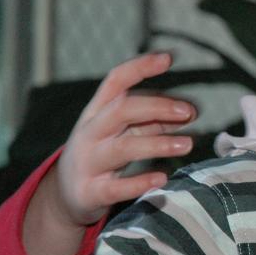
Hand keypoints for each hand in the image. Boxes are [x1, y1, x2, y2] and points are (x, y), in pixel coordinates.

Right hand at [24, 52, 196, 254]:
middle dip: (157, 107)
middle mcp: (90, 133)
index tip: (168, 58)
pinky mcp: (90, 192)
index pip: (115, 80)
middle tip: (189, 111)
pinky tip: (162, 178)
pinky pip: (115, 187)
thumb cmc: (103, 154)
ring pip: (122, 148)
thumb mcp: (123, 133)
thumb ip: (154, 122)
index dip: (140, 67)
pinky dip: (140, 182)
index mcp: (96, 112)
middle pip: (121, 110)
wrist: (65, 196)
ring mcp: (88, 162)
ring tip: (187, 145)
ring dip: (158, 144)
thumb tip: (190, 112)